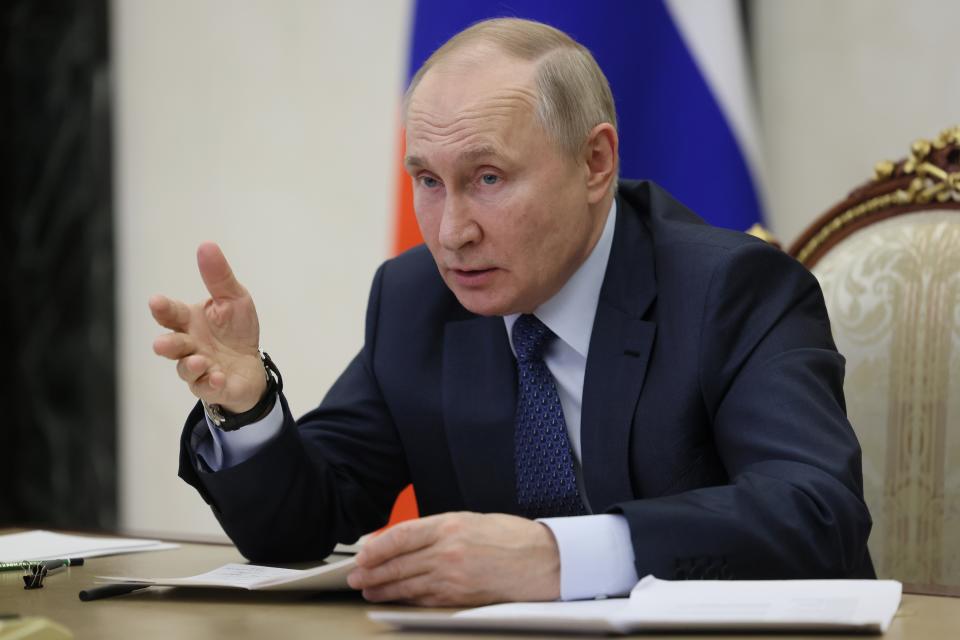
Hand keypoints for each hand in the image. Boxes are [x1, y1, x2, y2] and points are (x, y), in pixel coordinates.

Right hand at [149, 242, 265, 411]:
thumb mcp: (233, 298)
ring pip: (186, 369)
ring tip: (198, 361)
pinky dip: (210, 382)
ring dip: (190, 366)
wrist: (250, 365)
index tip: (156, 301)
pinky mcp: (212, 387)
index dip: (163, 308)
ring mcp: (198, 368)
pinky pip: (206, 387)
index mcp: (189, 321)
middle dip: (167, 344)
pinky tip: (217, 376)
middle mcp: (189, 345)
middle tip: (163, 344)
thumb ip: (218, 277)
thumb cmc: (235, 330)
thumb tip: (206, 245)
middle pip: (171, 344)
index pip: (171, 313)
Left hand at [347, 512, 559, 606]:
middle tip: (355, 577)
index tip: (362, 554)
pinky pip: (425, 600)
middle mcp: (448, 550)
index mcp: (449, 525)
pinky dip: (407, 600)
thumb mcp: (470, 520)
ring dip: (384, 588)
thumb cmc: (509, 537)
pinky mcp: (460, 596)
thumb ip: (437, 530)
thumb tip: (405, 541)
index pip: (401, 536)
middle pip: (399, 563)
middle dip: (373, 571)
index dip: (377, 547)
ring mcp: (453, 576)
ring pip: (408, 585)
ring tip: (369, 590)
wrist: (542, 560)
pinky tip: (395, 600)